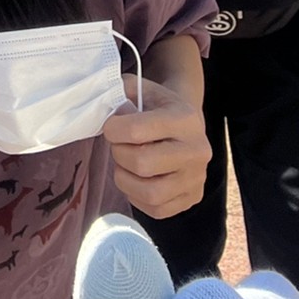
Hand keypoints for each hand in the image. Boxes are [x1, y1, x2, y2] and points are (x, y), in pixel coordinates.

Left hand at [102, 75, 210, 218]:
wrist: (187, 125)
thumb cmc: (157, 106)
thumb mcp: (142, 89)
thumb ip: (121, 91)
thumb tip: (101, 107)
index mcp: (185, 119)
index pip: (137, 130)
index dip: (113, 130)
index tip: (110, 127)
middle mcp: (197, 151)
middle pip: (142, 164)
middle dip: (119, 154)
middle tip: (118, 146)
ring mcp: (197, 178)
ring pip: (150, 193)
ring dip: (125, 179)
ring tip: (124, 165)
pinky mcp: (192, 198)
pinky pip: (156, 209)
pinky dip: (137, 196)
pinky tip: (136, 179)